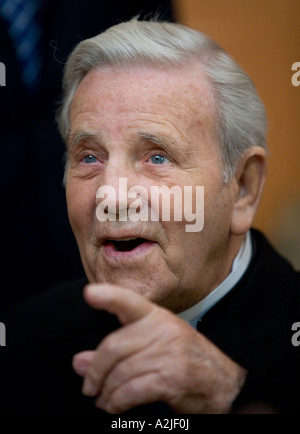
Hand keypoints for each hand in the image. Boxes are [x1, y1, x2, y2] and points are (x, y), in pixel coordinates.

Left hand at [72, 283, 246, 412]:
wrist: (223, 382)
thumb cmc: (183, 360)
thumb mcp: (152, 347)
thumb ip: (115, 353)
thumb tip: (78, 362)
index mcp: (156, 316)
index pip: (129, 301)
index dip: (108, 296)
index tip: (89, 293)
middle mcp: (163, 329)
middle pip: (114, 346)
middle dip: (95, 371)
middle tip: (89, 387)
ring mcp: (169, 352)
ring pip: (121, 372)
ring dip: (106, 393)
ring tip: (104, 400)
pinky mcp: (172, 377)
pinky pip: (132, 390)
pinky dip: (118, 403)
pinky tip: (116, 406)